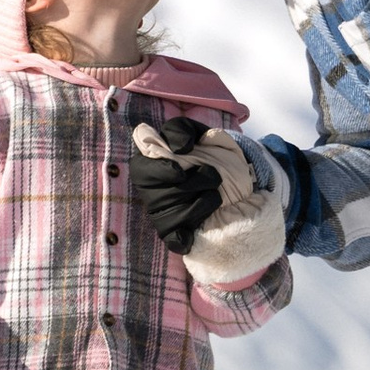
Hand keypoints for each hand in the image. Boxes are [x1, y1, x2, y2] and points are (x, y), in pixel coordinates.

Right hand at [129, 118, 223, 250]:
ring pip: (175, 215)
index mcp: (147, 165)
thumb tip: (180, 149)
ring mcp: (159, 214)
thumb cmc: (203, 151)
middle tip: (213, 175)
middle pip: (163, 194)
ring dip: (204, 203)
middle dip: (195, 184)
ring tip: (216, 194)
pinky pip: (173, 239)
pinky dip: (184, 237)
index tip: (182, 167)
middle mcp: (149, 191)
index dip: (161, 170)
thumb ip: (182, 130)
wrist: (227, 176)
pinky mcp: (171, 233)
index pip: (142, 170)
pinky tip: (194, 232)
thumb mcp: (195, 132)